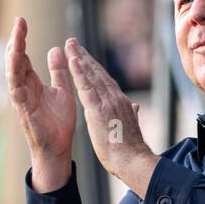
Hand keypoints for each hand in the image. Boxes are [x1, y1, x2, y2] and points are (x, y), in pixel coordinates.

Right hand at [6, 17, 76, 190]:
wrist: (59, 147)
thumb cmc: (58, 122)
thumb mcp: (62, 91)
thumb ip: (58, 71)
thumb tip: (56, 49)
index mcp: (32, 82)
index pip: (23, 55)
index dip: (22, 39)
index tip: (22, 21)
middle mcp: (23, 88)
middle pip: (15, 60)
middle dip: (15, 41)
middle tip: (19, 22)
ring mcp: (21, 99)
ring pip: (12, 73)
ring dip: (13, 55)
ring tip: (15, 38)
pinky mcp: (24, 111)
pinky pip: (17, 92)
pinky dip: (15, 79)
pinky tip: (15, 67)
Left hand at [63, 38, 157, 198]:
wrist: (133, 161)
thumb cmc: (131, 150)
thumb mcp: (130, 128)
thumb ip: (132, 115)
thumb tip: (136, 108)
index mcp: (121, 103)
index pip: (105, 81)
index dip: (94, 68)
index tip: (85, 56)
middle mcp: (115, 98)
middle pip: (97, 73)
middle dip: (84, 56)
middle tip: (73, 42)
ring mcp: (107, 102)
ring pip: (91, 75)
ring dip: (79, 58)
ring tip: (69, 45)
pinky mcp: (98, 109)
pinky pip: (86, 87)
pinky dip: (78, 72)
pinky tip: (71, 60)